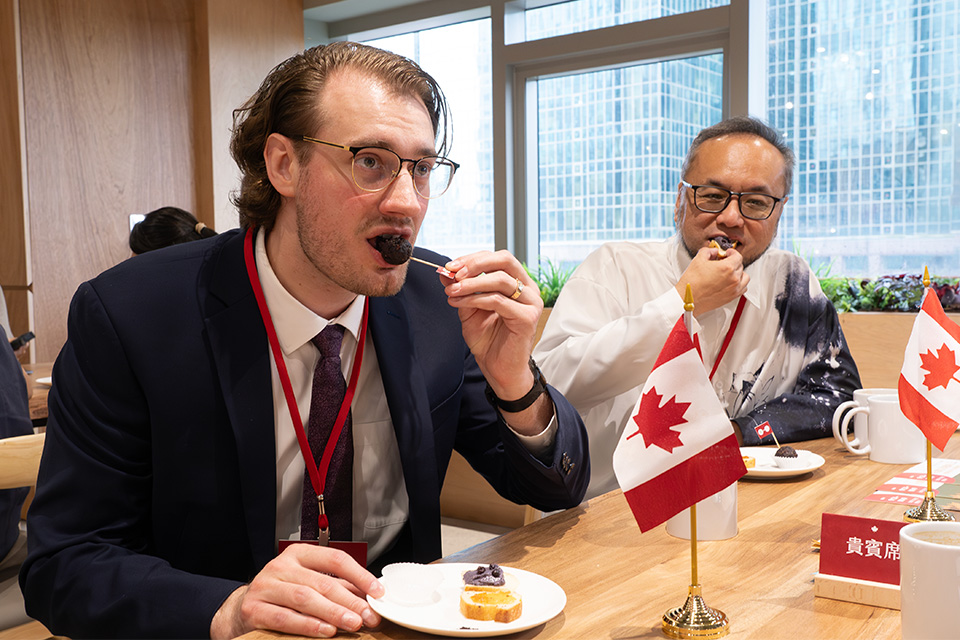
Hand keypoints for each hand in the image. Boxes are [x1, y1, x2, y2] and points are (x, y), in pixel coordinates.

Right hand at [210, 544, 382, 638]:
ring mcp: (266, 585)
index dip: (360, 576)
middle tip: (368, 616)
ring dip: (332, 612)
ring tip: (352, 623)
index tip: (377, 592)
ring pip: (305, 598)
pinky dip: (308, 625)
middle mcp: (281, 566)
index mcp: (299, 554)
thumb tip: (371, 595)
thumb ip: (338, 587)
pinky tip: (326, 631)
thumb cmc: (282, 595)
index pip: (336, 559)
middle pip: (323, 582)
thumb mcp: (309, 583)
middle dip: (350, 601)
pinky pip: (285, 617)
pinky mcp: (254, 608)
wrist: (241, 610)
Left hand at [441, 250, 551, 431]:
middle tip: (453, 272)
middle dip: (475, 263)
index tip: (450, 266)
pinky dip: (475, 298)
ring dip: (471, 283)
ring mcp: (531, 303)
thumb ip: (461, 289)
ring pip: (500, 280)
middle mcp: (528, 290)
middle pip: (505, 260)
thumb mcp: (469, 309)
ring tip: (452, 291)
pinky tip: (459, 302)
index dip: (473, 258)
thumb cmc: (488, 340)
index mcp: (518, 283)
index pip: (497, 259)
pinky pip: (497, 300)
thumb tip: (444, 271)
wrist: (498, 369)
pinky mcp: (527, 318)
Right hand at [674, 246, 748, 315]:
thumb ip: (708, 251)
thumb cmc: (692, 283)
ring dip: (738, 273)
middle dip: (732, 262)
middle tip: (722, 262)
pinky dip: (739, 283)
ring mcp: (734, 289)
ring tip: (729, 272)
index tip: (727, 253)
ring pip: (744, 277)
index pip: (738, 256)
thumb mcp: (698, 260)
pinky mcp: (731, 297)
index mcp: (727, 268)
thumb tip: (713, 252)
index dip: (732, 252)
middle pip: (740, 265)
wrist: (687, 299)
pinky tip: (730, 282)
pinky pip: (743, 288)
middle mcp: (733, 279)